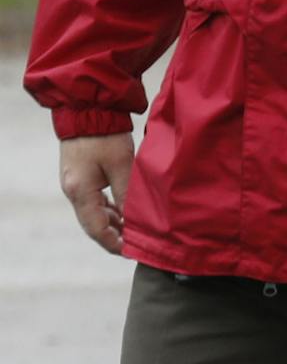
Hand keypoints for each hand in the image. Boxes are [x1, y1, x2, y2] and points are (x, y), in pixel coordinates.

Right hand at [60, 134, 134, 254]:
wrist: (87, 109)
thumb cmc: (105, 136)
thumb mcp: (121, 164)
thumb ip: (127, 193)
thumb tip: (135, 219)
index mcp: (81, 192)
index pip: (96, 229)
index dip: (113, 244)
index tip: (130, 253)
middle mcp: (74, 191)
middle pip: (93, 224)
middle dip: (114, 236)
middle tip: (136, 245)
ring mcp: (76, 184)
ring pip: (95, 213)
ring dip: (113, 223)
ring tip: (135, 231)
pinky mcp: (82, 176)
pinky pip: (96, 201)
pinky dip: (110, 209)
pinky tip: (126, 212)